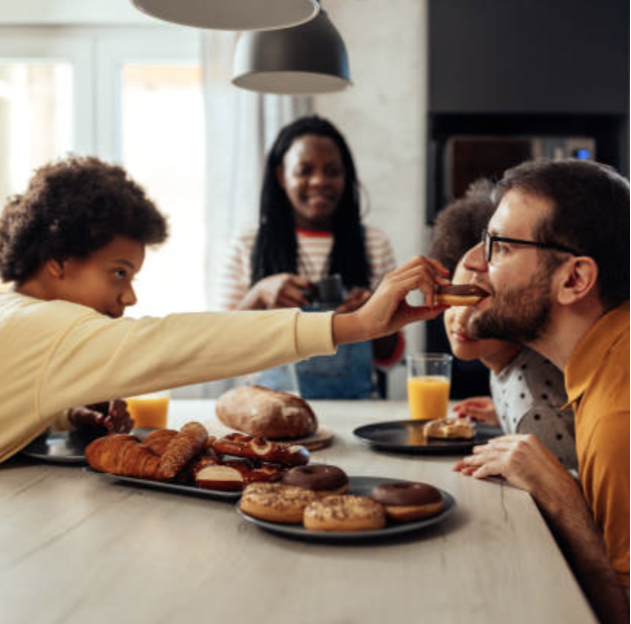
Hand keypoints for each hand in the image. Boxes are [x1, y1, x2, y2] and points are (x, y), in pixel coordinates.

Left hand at [68, 400, 133, 433]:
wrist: (80, 420)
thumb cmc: (80, 413)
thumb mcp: (81, 413)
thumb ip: (90, 415)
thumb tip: (100, 419)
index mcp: (105, 398)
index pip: (115, 399)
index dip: (116, 406)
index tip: (112, 414)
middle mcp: (114, 405)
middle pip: (124, 408)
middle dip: (117, 418)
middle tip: (108, 426)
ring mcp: (119, 413)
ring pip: (127, 417)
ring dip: (120, 426)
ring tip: (109, 434)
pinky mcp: (121, 422)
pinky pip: (129, 424)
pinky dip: (125, 430)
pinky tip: (117, 436)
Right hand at [253, 274, 311, 308]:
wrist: (260, 291)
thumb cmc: (278, 284)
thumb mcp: (286, 278)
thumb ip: (299, 281)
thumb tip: (314, 285)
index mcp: (287, 278)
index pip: (306, 284)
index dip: (313, 290)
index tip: (314, 293)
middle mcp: (283, 287)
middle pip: (302, 297)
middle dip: (308, 301)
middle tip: (309, 302)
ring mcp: (278, 296)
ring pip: (296, 305)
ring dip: (300, 306)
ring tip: (300, 304)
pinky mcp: (275, 305)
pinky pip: (289, 310)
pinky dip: (292, 309)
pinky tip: (290, 306)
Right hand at [332, 256, 450, 344]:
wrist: (365, 327)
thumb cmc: (383, 321)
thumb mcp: (410, 315)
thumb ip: (426, 310)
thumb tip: (445, 306)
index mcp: (396, 279)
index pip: (418, 261)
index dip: (434, 266)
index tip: (444, 279)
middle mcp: (394, 276)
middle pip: (421, 260)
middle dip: (437, 272)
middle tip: (443, 288)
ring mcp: (393, 280)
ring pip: (421, 269)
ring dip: (433, 284)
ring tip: (432, 302)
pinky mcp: (393, 288)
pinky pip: (417, 280)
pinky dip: (428, 290)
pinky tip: (428, 303)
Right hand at [452, 397, 499, 424]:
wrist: (511, 423)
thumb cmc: (501, 416)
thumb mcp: (486, 414)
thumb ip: (474, 411)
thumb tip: (462, 408)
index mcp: (484, 401)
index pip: (469, 401)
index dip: (461, 405)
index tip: (454, 410)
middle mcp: (485, 405)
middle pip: (470, 406)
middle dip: (463, 411)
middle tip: (456, 417)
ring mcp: (486, 410)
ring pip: (473, 412)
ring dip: (467, 415)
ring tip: (461, 420)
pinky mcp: (488, 417)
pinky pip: (477, 416)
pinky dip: (472, 419)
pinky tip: (470, 422)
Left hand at [452, 434, 575, 500]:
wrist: (560, 491)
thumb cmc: (553, 480)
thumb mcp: (542, 459)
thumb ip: (528, 454)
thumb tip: (516, 457)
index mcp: (529, 439)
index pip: (505, 440)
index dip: (492, 444)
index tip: (484, 447)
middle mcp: (520, 442)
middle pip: (494, 447)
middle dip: (480, 452)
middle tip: (470, 456)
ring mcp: (514, 452)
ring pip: (489, 456)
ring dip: (475, 462)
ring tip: (466, 464)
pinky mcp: (509, 464)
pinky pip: (489, 467)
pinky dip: (480, 472)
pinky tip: (474, 475)